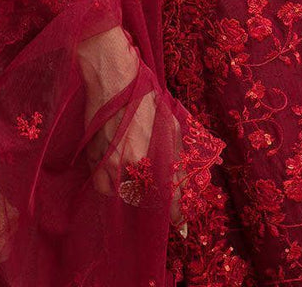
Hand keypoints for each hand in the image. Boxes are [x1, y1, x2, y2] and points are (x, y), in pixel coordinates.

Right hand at [78, 27, 188, 234]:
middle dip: (151, 195)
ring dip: (131, 189)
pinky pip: (102, 184)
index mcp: (146, 157)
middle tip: (158, 187)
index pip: (164, 195)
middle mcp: (125, 165)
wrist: (110, 76)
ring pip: (120, 193)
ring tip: (137, 173)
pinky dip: (111, 183)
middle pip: (142, 196)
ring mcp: (105, 163)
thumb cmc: (142, 94)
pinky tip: (119, 169)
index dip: (176, 211)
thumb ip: (180, 151)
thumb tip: (210, 166)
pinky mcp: (91, 157)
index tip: (182, 226)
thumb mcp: (169, 121)